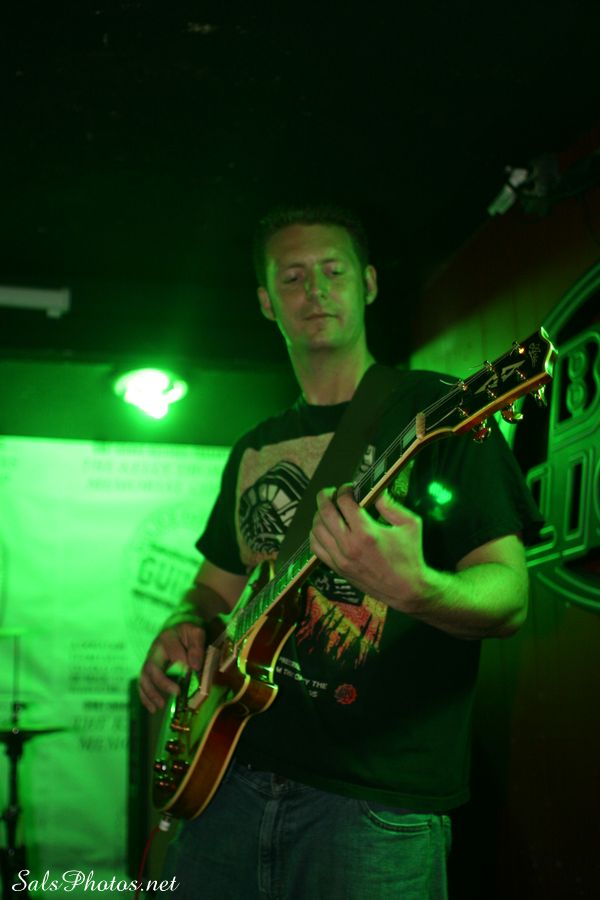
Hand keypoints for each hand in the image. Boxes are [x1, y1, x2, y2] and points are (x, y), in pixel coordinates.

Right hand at [138, 622, 205, 713]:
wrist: (177, 629)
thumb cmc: (188, 633)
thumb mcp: (196, 633)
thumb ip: (196, 646)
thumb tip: (194, 666)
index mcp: (167, 638)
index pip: (172, 650)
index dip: (181, 660)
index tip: (193, 670)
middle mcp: (154, 650)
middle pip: (152, 667)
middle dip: (162, 682)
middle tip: (176, 692)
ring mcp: (149, 660)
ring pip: (143, 678)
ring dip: (150, 693)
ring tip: (159, 707)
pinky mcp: (148, 670)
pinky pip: (142, 684)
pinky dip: (145, 697)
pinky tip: (153, 709)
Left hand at [309, 485, 429, 611]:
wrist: (407, 589)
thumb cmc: (410, 555)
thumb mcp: (409, 524)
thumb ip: (391, 504)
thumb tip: (376, 489)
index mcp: (367, 532)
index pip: (343, 502)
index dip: (344, 490)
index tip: (349, 488)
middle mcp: (349, 545)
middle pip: (325, 513)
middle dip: (325, 496)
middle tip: (330, 491)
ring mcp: (341, 559)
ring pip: (316, 529)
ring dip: (319, 514)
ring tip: (327, 508)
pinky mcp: (337, 568)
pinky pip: (316, 548)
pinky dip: (315, 534)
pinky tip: (324, 528)